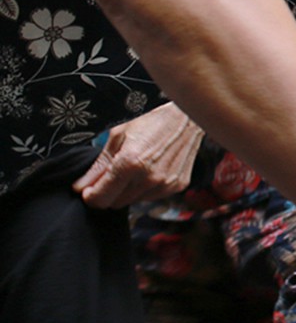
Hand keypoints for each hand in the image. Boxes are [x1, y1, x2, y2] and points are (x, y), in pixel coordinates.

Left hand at [73, 103, 202, 207]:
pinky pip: (151, 197)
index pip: (101, 199)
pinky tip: (151, 171)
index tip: (89, 190)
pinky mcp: (177, 186)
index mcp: (130, 163)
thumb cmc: (152, 123)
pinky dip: (146, 189)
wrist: (188, 119)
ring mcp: (165, 184)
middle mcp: (149, 178)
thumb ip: (98, 166)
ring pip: (133, 201)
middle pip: (116, 203)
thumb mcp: (118, 137)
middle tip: (113, 175)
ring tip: (136, 169)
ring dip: (128, 191)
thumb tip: (80, 186)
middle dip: (109, 192)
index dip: (90, 197)